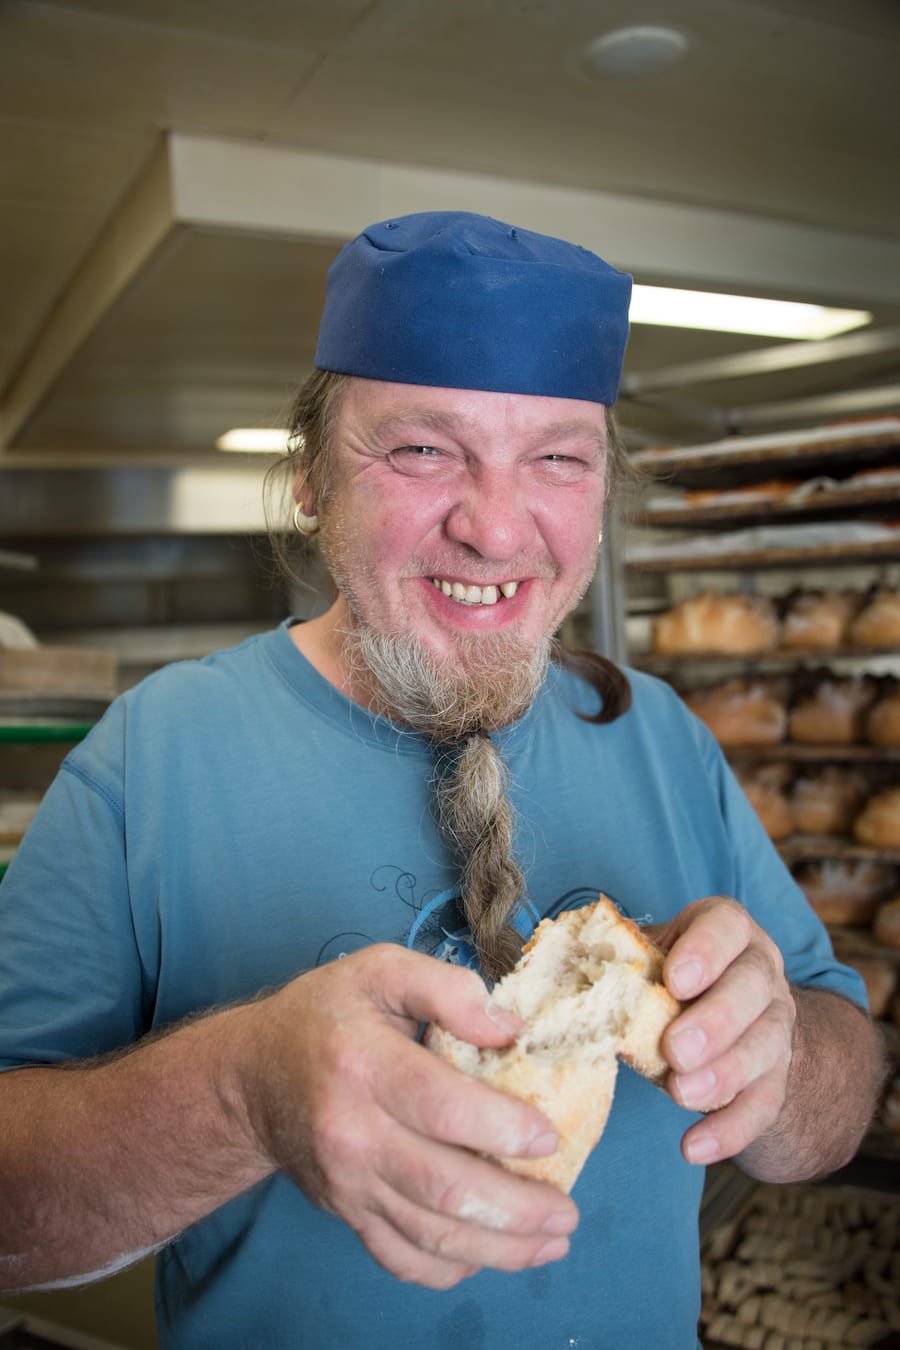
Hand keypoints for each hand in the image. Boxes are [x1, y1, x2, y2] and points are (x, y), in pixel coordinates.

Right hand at [236, 945, 578, 1287]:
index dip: (502, 1127)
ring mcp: (348, 1181)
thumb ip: (445, 986)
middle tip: (568, 1211)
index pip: (441, 1106)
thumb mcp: (379, 970)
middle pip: (443, 1186)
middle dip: (517, 1209)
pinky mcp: (345, 1212)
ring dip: (500, 1249)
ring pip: (429, 1233)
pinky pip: (400, 1257)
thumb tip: (510, 1027)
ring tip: (552, 1242)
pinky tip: (490, 1257)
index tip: (550, 1137)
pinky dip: (449, 1268)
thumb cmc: (326, 1014)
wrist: (252, 1077)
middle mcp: (351, 1131)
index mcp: (362, 1062)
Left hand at [647, 896, 796, 1166]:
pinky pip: (764, 1105)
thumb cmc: (670, 978)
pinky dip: (730, 1130)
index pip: (728, 927)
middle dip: (716, 1021)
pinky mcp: (777, 1076)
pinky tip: (694, 1147)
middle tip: (676, 1050)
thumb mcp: (650, 957)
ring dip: (723, 1075)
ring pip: (765, 1046)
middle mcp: (760, 972)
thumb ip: (620, 961)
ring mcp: (775, 1024)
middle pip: (753, 989)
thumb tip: (560, 976)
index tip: (674, 981)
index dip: (706, 952)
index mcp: (727, 930)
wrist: (727, 1017)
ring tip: (681, 1095)